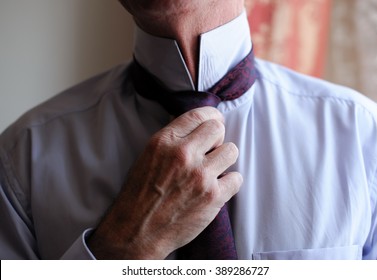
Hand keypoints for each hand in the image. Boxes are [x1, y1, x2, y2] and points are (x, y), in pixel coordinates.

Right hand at [87, 107, 241, 258]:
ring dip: (224, 159)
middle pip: (218, 129)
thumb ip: (171, 139)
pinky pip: (236, 178)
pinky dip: (229, 183)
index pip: (199, 114)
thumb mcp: (148, 156)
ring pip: (231, 151)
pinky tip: (217, 188)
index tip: (215, 122)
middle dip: (217, 137)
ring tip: (213, 169)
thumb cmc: (140, 194)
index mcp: (165, 141)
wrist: (137, 231)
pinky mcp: (212, 197)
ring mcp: (200, 176)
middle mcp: (183, 154)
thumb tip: (194, 126)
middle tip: (211, 149)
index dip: (212, 116)